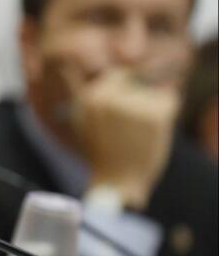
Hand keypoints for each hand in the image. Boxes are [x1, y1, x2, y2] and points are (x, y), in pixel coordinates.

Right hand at [71, 68, 178, 208]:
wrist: (117, 182)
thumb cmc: (102, 153)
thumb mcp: (85, 120)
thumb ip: (93, 96)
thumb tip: (99, 74)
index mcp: (90, 98)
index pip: (117, 75)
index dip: (125, 90)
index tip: (127, 109)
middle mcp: (110, 98)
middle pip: (137, 83)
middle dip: (139, 99)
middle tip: (134, 125)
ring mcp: (133, 106)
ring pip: (155, 93)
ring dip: (152, 109)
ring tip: (140, 133)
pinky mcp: (156, 116)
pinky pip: (170, 101)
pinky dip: (167, 115)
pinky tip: (153, 133)